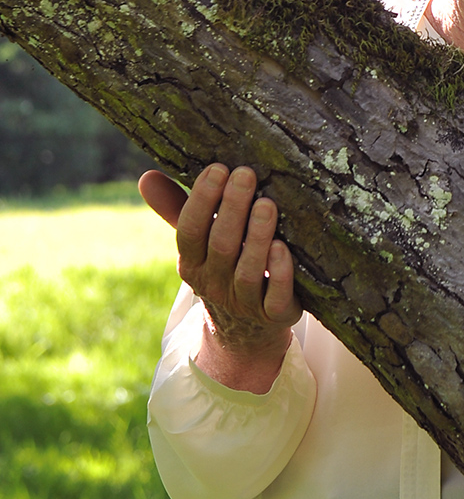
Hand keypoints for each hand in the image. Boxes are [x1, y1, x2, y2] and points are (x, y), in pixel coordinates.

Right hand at [140, 164, 300, 392]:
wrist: (244, 330)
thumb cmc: (221, 266)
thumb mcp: (197, 243)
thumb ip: (175, 208)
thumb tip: (145, 176)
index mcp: (192, 262)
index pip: (190, 231)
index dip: (201, 200)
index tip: (217, 168)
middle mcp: (215, 282)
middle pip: (221, 245)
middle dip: (232, 209)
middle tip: (246, 174)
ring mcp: (244, 301)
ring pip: (248, 270)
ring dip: (256, 236)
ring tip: (267, 204)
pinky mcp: (275, 314)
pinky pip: (275, 296)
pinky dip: (279, 273)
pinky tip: (283, 248)